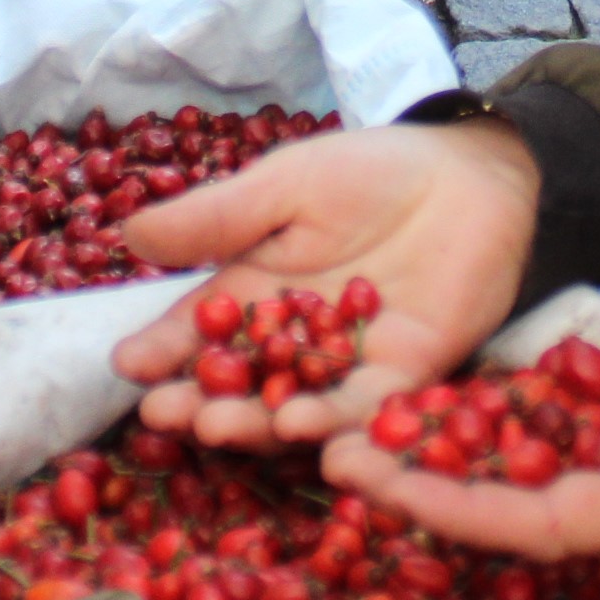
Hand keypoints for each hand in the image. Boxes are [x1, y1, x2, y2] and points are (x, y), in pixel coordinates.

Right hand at [113, 118, 540, 447]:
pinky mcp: (405, 376)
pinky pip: (365, 408)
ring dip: (254, 422)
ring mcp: (346, 365)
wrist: (472, 174)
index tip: (127, 364)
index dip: (162, 349)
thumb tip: (129, 232)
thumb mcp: (285, 185)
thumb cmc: (371, 171)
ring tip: (218, 426)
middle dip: (198, 401)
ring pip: (293, 404)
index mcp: (254, 291)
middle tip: (161, 415)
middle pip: (238, 381)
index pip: (197, 329)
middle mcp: (293, 341)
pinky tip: (299, 427)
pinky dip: (334, 423)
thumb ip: (217, 217)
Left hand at [318, 270, 599, 559]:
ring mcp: (591, 442)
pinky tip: (393, 383)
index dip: (464, 511)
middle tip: (333, 454)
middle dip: (415, 480)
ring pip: (490, 454)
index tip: (396, 490)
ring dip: (420, 442)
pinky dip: (457, 404)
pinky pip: (511, 410)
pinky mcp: (587, 398)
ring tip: (339, 421)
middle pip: (492, 495)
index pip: (535, 521)